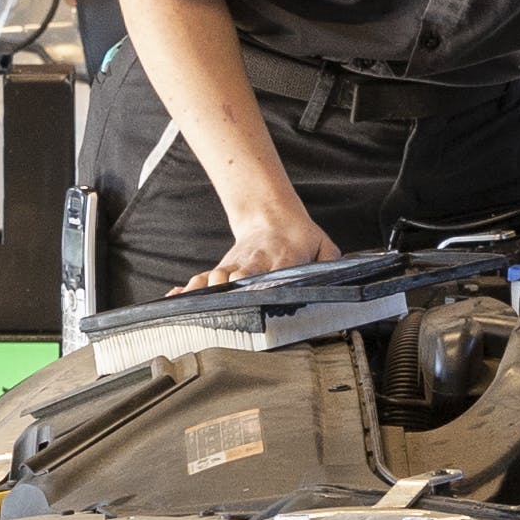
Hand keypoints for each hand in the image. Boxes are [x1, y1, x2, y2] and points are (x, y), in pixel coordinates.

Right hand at [172, 191, 333, 292]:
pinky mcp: (222, 269)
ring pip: (215, 278)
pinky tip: (175, 299)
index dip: (255, 280)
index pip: (267, 270)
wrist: (270, 214)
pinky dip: (188, 291)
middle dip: (225, 287)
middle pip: (235, 274)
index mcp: (279, 258)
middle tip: (216, 300)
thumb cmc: (299, 237)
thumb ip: (332, 264)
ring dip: (203, 291)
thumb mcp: (323, 246)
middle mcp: (252, 263)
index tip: (246, 289)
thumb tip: (344, 284)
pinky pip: (202, 280)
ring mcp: (234, 265)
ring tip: (189, 306)